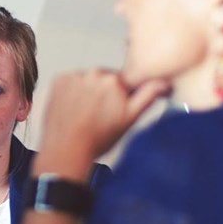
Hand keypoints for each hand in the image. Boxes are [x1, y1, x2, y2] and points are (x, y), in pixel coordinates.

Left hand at [40, 69, 168, 161]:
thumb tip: (164, 82)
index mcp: (115, 80)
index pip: (124, 81)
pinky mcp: (58, 80)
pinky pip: (70, 81)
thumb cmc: (97, 139)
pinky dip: (71, 92)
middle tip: (99, 115)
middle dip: (104, 93)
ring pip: (87, 80)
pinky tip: (73, 109)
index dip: (121, 96)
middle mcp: (94, 73)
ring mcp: (74, 76)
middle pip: (104, 79)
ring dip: (87, 91)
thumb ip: (148, 96)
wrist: (66, 149)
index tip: (115, 108)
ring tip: (84, 114)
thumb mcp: (130, 119)